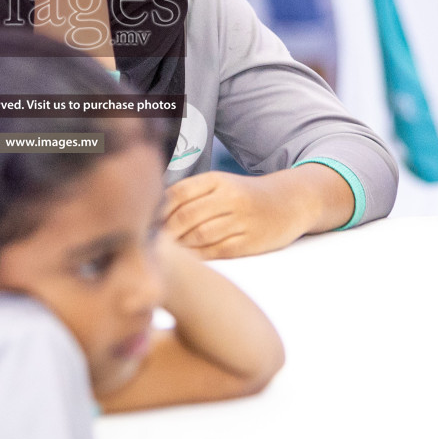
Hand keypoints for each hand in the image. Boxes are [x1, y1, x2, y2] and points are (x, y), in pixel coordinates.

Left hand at [162, 171, 307, 258]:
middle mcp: (230, 197)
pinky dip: (199, 256)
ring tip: (168, 251)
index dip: (159, 210)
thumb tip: (155, 212)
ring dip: (180, 245)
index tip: (147, 221)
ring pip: (200, 235)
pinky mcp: (251, 242)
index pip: (179, 193)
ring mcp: (242, 220)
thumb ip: (192, 194)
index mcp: (218, 180)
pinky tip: (189, 258)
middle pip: (187, 216)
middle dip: (166, 231)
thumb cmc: (246, 195)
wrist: (290, 202)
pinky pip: (218, 251)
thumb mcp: (221, 184)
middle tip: (152, 241)